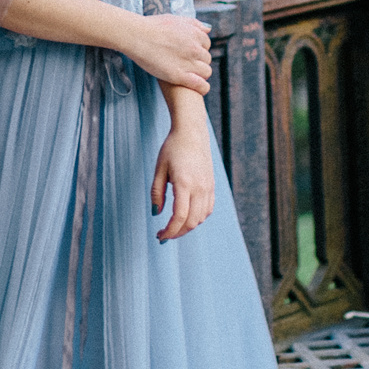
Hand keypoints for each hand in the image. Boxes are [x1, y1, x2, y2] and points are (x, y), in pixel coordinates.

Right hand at [130, 11, 212, 93]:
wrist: (136, 35)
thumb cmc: (152, 26)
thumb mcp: (175, 19)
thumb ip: (194, 23)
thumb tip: (208, 29)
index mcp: (195, 33)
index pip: (206, 44)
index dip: (198, 49)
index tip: (188, 53)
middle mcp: (194, 47)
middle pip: (206, 59)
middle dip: (198, 61)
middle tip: (186, 64)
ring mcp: (188, 62)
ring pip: (206, 72)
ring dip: (200, 74)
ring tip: (189, 75)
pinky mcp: (179, 75)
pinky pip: (200, 85)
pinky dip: (202, 88)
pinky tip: (198, 88)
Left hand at [151, 126, 216, 241]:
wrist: (192, 132)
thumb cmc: (172, 148)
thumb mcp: (159, 169)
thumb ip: (157, 193)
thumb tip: (156, 213)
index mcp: (184, 184)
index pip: (179, 217)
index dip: (169, 231)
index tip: (160, 236)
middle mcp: (200, 188)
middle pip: (191, 222)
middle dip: (177, 232)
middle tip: (164, 234)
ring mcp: (208, 187)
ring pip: (201, 218)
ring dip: (187, 226)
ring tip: (174, 227)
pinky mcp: (212, 185)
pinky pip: (208, 209)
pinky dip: (198, 218)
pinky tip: (187, 216)